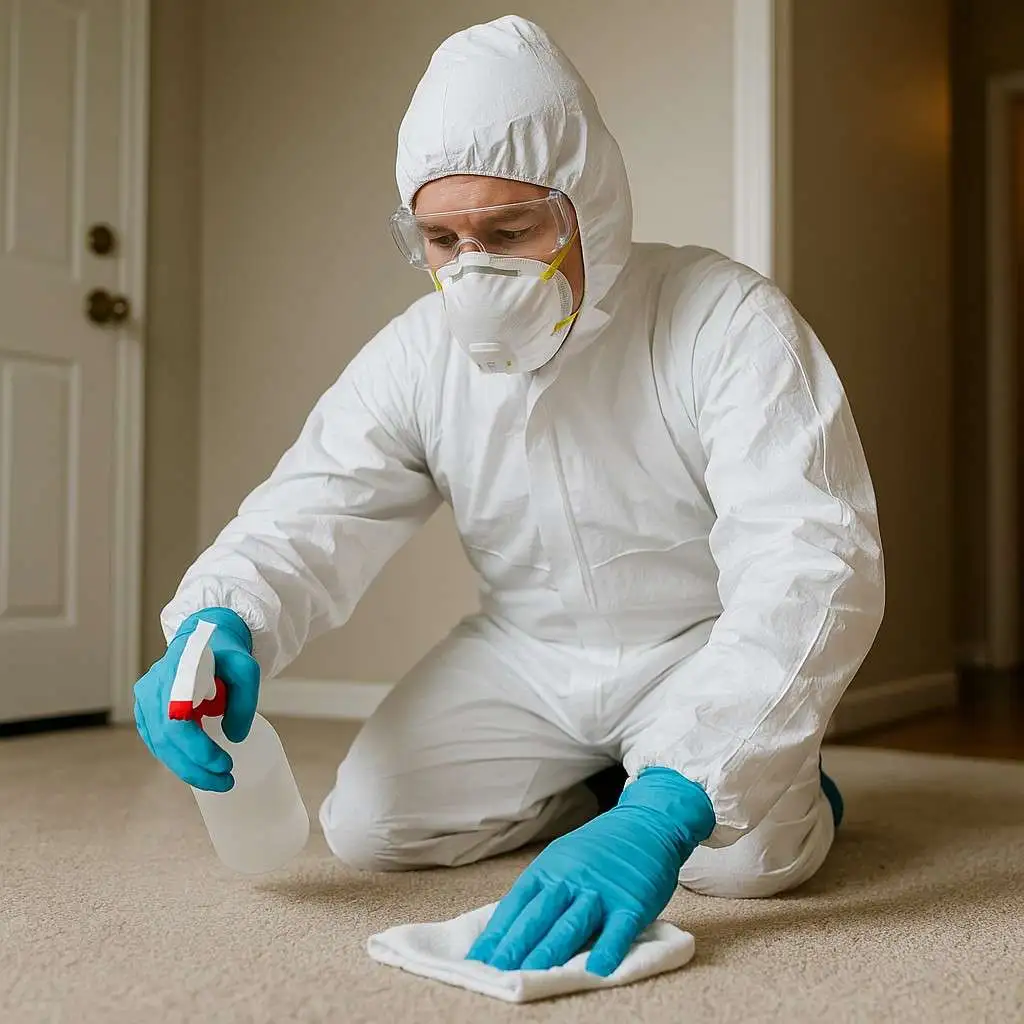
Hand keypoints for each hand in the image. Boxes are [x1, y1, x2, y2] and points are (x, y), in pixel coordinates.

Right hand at [133, 608, 259, 791]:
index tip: (225, 764)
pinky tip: (198, 769)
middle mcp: (153, 687)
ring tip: (217, 781)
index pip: (178, 721)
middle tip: (225, 782)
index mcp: (176, 673)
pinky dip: (176, 758)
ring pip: (159, 744)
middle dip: (194, 768)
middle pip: (166, 739)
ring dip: (186, 768)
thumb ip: (244, 702)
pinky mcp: (147, 709)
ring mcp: (145, 698)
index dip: (197, 749)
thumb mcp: (246, 670)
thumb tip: (234, 738)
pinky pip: (157, 740)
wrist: (205, 635)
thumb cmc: (227, 652)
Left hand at [467, 767, 714, 975]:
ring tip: (530, 974)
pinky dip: (607, 950)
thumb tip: (511, 926)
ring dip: (549, 951)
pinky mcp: (632, 902)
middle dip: (515, 946)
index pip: (517, 904)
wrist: (646, 822)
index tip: (479, 958)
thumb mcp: (562, 858)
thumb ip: (542, 890)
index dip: (498, 932)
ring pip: (572, 924)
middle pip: (539, 916)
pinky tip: (595, 970)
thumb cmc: (600, 848)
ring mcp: (601, 890)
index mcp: (549, 868)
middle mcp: (571, 879)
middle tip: (495, 972)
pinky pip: (618, 930)